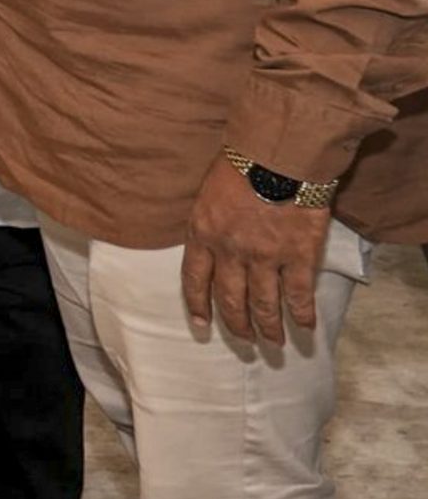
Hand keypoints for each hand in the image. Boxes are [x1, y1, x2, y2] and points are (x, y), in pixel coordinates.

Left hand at [181, 156, 332, 344]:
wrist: (279, 155)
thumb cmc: (241, 165)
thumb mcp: (208, 193)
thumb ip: (209, 222)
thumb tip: (211, 242)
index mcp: (202, 234)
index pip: (194, 279)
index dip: (197, 305)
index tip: (201, 325)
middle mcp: (230, 252)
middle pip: (230, 299)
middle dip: (237, 325)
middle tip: (245, 341)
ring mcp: (264, 257)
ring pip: (264, 304)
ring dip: (269, 327)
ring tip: (274, 343)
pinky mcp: (298, 256)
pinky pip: (299, 294)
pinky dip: (302, 314)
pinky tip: (305, 327)